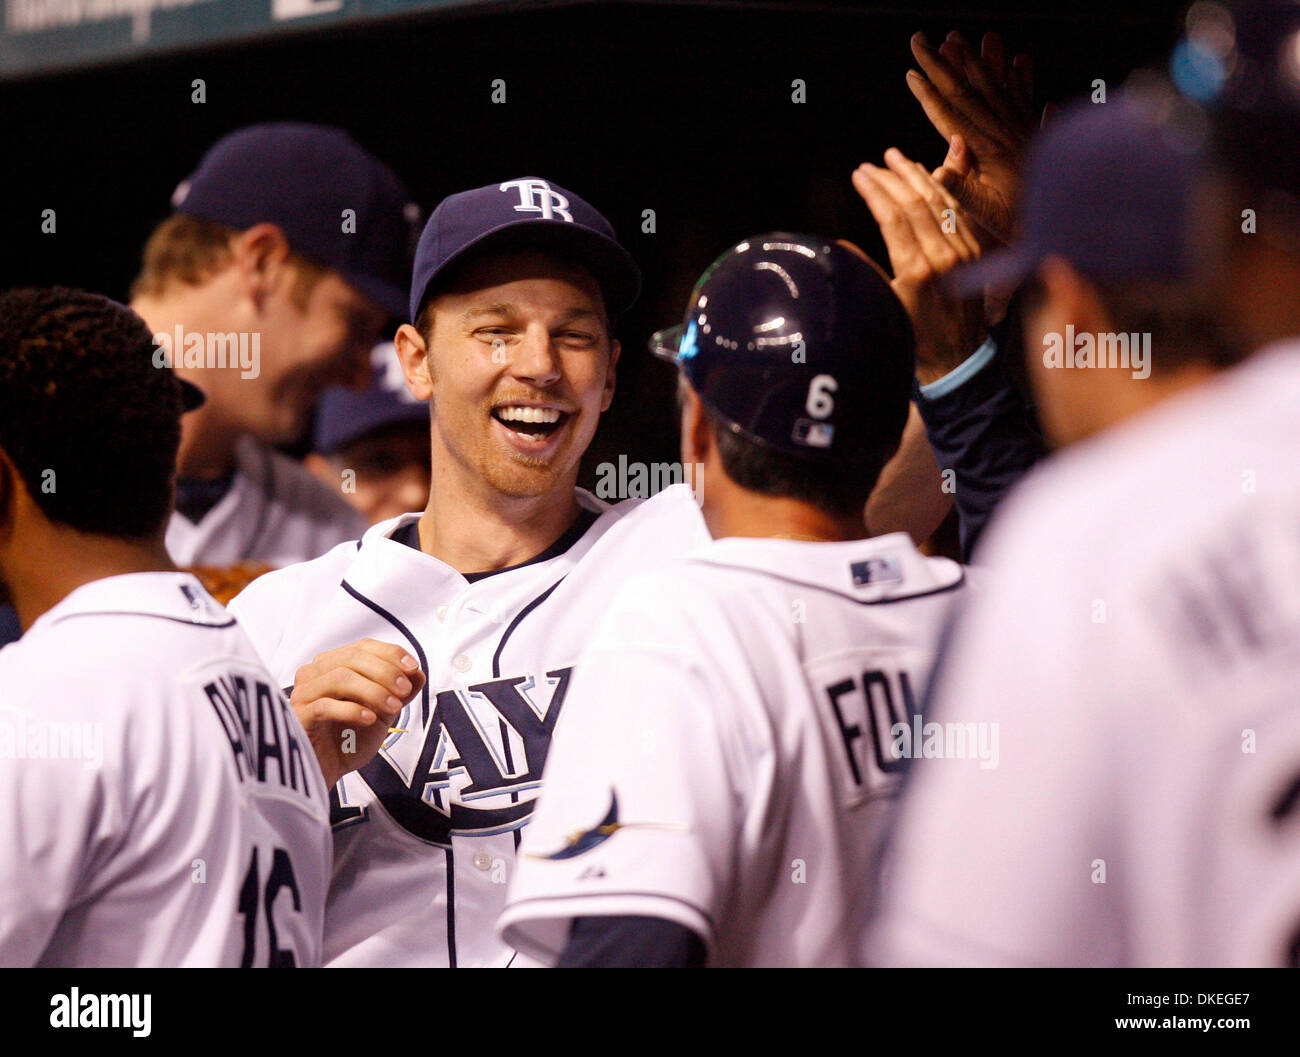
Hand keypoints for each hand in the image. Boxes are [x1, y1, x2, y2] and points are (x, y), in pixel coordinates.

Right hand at [289, 638, 425, 788]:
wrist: (328, 771)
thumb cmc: (349, 738)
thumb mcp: (383, 712)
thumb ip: (400, 691)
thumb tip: (418, 672)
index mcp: (334, 664)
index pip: (363, 647)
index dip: (391, 654)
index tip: (413, 668)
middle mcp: (315, 673)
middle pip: (352, 658)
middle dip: (385, 672)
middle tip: (405, 691)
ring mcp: (303, 693)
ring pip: (340, 678)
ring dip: (373, 691)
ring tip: (393, 708)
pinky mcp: (297, 716)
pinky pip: (325, 706)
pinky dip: (352, 710)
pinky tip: (370, 719)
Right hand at [852, 147, 985, 383]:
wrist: (958, 358)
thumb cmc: (914, 338)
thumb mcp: (884, 307)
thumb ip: (865, 272)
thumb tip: (839, 244)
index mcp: (917, 271)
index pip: (893, 216)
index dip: (875, 190)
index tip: (859, 174)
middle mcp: (944, 257)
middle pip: (915, 202)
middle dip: (892, 177)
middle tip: (872, 163)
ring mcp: (964, 252)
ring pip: (938, 201)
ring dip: (916, 175)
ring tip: (896, 157)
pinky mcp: (975, 252)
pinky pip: (956, 211)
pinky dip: (940, 189)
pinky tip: (926, 175)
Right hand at [906, 30, 1045, 249]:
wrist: (1061, 225)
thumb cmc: (1016, 226)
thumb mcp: (985, 215)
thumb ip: (963, 192)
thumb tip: (937, 172)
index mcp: (988, 152)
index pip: (951, 116)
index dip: (929, 94)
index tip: (911, 73)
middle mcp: (1005, 134)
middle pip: (968, 91)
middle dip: (942, 64)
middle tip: (921, 39)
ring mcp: (1021, 131)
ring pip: (995, 87)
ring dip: (976, 61)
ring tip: (960, 37)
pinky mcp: (1033, 135)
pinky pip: (1024, 99)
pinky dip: (1020, 78)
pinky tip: (1020, 60)